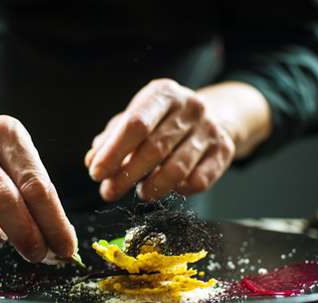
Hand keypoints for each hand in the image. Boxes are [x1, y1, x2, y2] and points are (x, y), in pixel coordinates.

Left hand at [85, 79, 235, 201]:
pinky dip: (179, 190)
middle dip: (126, 175)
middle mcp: (190, 107)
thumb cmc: (162, 122)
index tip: (96, 173)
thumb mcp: (134, 120)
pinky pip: (198, 181)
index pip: (135, 124)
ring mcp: (210, 129)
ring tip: (140, 193)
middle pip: (154, 148)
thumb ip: (111, 140)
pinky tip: (169, 188)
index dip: (113, 152)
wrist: (213, 117)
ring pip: (177, 169)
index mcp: (163, 94)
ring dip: (152, 187)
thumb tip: (92, 161)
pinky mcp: (224, 151)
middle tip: (108, 193)